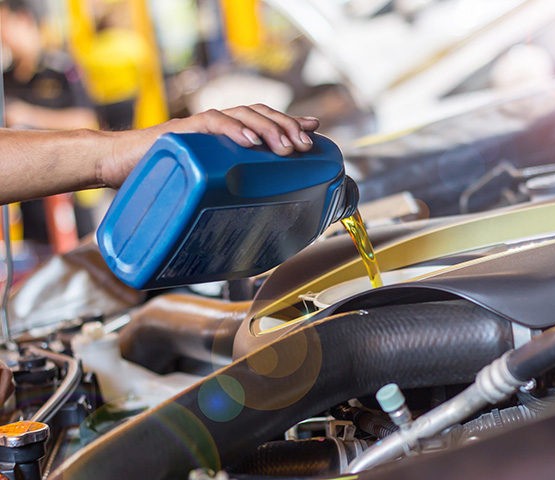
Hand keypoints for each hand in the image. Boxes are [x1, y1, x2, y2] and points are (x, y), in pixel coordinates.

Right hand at [101, 104, 319, 188]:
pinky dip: (233, 130)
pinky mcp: (181, 133)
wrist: (115, 166)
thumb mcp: (201, 187)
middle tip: (306, 145)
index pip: (263, 122)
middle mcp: (216, 127)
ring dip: (268, 129)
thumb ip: (223, 192)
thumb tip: (251, 223)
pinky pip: (211, 124)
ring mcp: (200, 128)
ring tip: (287, 146)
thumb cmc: (161, 179)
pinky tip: (252, 141)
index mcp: (224, 138)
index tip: (314, 130)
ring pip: (242, 115)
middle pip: (259, 115)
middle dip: (287, 128)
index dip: (289, 123)